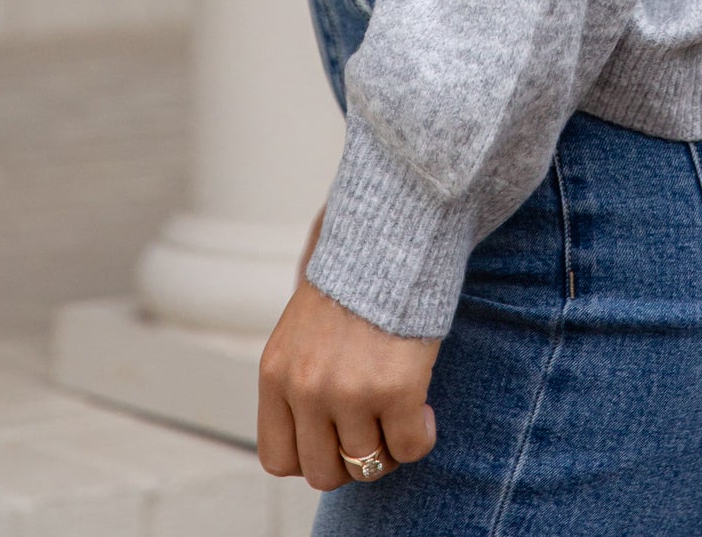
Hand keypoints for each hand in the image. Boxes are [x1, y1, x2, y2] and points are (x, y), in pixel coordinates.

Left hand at [256, 206, 441, 487]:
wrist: (393, 231)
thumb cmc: (356, 277)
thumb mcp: (304, 329)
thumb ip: (301, 378)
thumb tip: (318, 432)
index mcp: (276, 373)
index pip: (279, 458)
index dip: (313, 456)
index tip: (338, 435)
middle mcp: (305, 388)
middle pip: (324, 471)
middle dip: (353, 459)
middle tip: (376, 429)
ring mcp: (349, 392)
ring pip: (368, 465)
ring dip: (390, 447)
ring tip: (404, 415)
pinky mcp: (396, 388)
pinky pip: (409, 448)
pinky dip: (421, 437)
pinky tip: (425, 410)